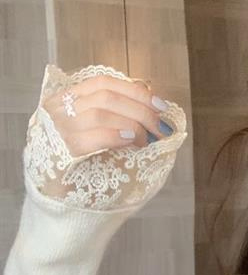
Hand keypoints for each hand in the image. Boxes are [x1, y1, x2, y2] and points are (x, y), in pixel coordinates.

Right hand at [42, 73, 169, 156]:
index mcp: (69, 98)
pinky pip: (93, 137)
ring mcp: (59, 129)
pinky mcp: (64, 151)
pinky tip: (132, 140)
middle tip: (159, 128)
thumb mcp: (100, 130)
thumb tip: (151, 103)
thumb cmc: (84, 159)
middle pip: (106, 97)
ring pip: (100, 113)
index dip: (135, 92)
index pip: (104, 83)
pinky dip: (117, 136)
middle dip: (140, 111)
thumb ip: (118, 113)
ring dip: (132, 125)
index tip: (161, 106)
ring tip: (147, 140)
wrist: (58, 191)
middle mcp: (60, 108)